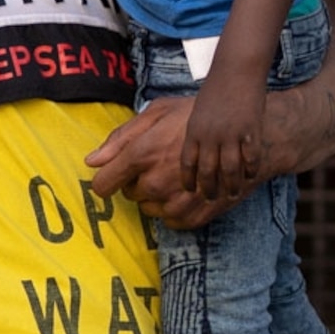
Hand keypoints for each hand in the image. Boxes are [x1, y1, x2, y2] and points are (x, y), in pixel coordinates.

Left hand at [82, 96, 228, 227]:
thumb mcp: (157, 113)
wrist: (242, 138)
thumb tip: (92, 161)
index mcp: (143, 154)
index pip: (104, 184)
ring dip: (157, 195)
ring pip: (149, 208)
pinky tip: (188, 188)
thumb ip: (121, 138)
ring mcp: (175, 202)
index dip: (107, 180)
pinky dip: (175, 207)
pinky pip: (168, 220)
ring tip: (177, 174)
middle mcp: (156, 182)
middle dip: (139, 180)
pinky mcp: (192, 217)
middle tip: (162, 161)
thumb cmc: (197, 119)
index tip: (114, 176)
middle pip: (130, 194)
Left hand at [181, 69, 268, 201]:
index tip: (191, 190)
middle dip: (209, 189)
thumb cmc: (214, 89)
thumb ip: (190, 132)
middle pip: (207, 172)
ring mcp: (231, 135)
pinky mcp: (250, 132)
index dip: (189, 180)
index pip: (188, 164)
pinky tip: (250, 176)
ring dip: (231, 185)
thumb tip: (178, 152)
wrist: (237, 71)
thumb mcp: (193, 110)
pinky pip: (250, 159)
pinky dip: (250, 171)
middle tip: (211, 198)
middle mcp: (210, 136)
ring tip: (233, 194)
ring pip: (229, 171)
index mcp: (194, 131)